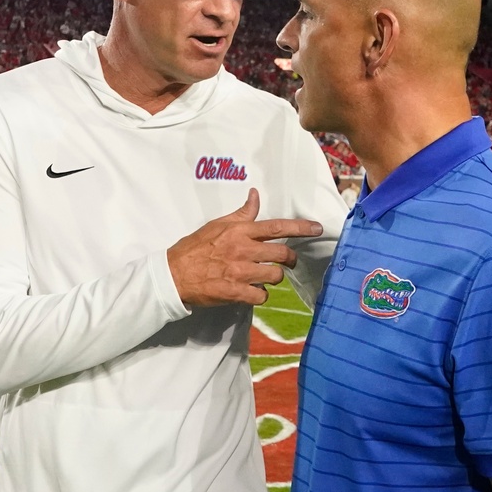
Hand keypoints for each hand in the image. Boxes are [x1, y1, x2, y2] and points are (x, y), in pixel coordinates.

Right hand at [167, 188, 323, 306]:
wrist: (174, 274)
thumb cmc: (195, 247)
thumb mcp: (218, 224)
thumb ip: (241, 213)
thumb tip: (255, 195)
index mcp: (240, 231)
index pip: (277, 226)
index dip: (301, 227)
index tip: (317, 228)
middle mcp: (243, 250)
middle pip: (282, 253)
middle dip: (290, 258)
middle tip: (289, 261)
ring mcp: (240, 272)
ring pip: (274, 276)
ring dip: (274, 278)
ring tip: (264, 277)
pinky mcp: (235, 292)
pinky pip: (261, 296)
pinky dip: (260, 295)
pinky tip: (252, 292)